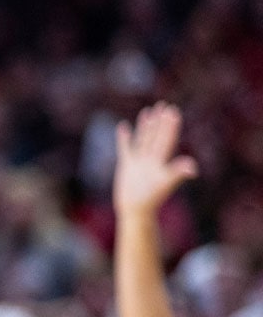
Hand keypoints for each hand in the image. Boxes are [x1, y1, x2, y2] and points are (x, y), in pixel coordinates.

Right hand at [113, 102, 198, 222]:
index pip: (167, 139)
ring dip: (146, 125)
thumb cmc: (151, 199)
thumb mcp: (165, 184)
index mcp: (161, 161)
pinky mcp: (127, 166)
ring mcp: (139, 162)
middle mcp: (151, 159)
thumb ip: (178, 173)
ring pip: (143, 139)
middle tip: (164, 106)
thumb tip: (193, 168)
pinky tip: (123, 126)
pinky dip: (124, 138)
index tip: (173, 112)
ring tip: (148, 111)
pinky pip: (125, 148)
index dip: (170, 126)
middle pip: (156, 136)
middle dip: (161, 121)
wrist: (136, 210)